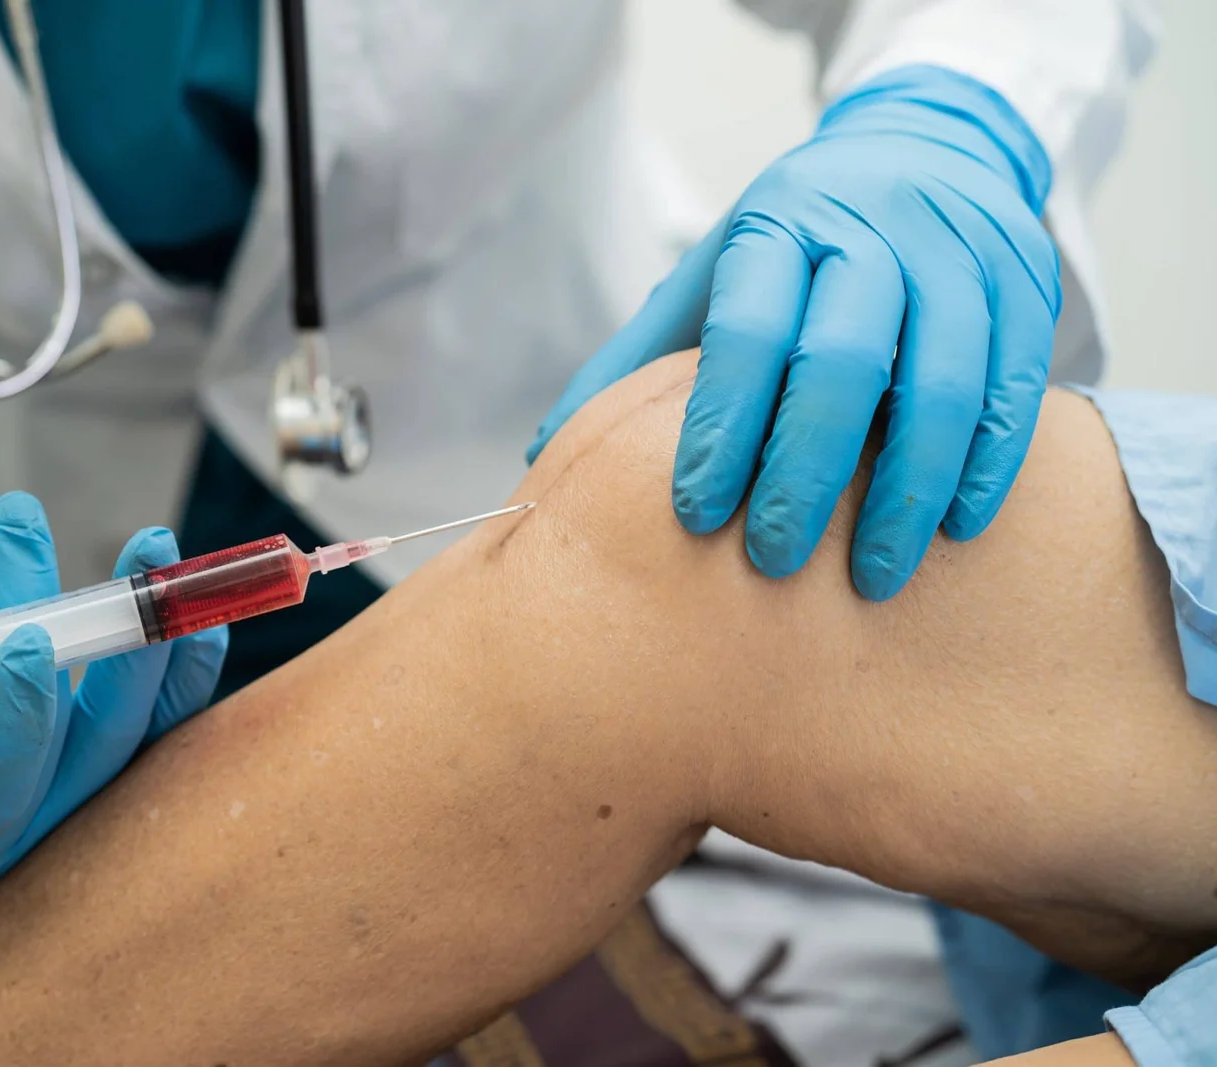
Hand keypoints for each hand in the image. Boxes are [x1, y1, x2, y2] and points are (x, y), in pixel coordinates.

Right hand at [0, 492, 226, 902]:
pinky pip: (150, 723)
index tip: (24, 640)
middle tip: (134, 572)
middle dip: (116, 665)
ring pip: (131, 737)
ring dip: (156, 648)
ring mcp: (55, 799)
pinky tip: (190, 610)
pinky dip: (173, 668)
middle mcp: (5, 834)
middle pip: (82, 761)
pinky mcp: (85, 761)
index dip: (9, 728)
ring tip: (156, 551)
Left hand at [530, 65, 1061, 599]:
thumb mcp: (715, 271)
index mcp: (780, 227)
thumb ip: (641, 356)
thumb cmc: (802, 234)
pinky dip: (985, 463)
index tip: (698, 513)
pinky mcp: (1027, 285)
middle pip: (841, 362)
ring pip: (940, 381)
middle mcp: (872, 233)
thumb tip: (548, 450)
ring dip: (907, 489)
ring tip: (874, 575)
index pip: (746, 333)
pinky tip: (954, 526)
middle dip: (805, 472)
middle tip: (777, 560)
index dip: (722, 425)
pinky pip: (1014, 385)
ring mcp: (959, 255)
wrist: (930, 147)